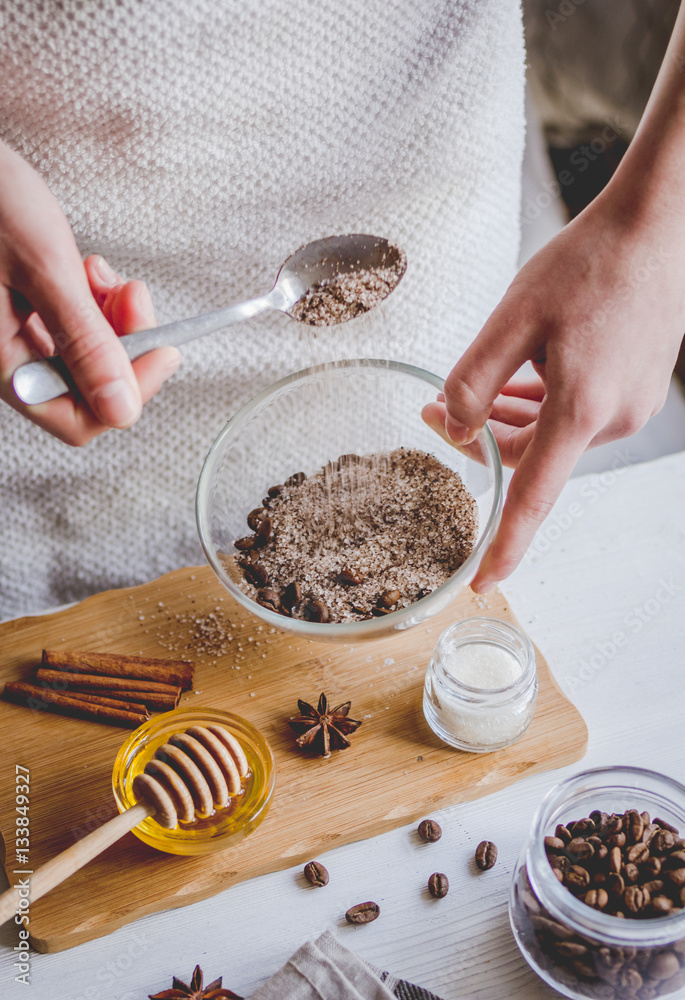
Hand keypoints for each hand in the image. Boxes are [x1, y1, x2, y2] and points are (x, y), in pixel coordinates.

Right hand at [0, 141, 179, 444]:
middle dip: (124, 345)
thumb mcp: (44, 269)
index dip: (126, 394)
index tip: (163, 351)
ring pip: (88, 353)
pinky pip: (77, 324)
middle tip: (135, 300)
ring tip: (102, 275)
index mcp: (0, 361)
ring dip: (113, 318)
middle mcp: (7, 355)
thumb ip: (84, 342)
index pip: (76, 420)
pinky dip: (95, 299)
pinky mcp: (27, 308)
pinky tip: (89, 269)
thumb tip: (121, 408)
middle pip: (89, 387)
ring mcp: (16, 333)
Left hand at [423, 190, 684, 591]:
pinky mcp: (635, 390)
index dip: (506, 543)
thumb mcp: (514, 318)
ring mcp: (629, 407)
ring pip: (551, 434)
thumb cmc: (587, 265)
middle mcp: (612, 419)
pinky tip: (520, 378)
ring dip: (509, 419)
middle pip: (532, 456)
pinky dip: (540, 405)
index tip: (481, 581)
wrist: (654, 228)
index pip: (534, 496)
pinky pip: (574, 415)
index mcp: (582, 409)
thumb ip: (475, 380)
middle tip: (436, 407)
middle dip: (481, 439)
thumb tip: (453, 431)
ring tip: (477, 385)